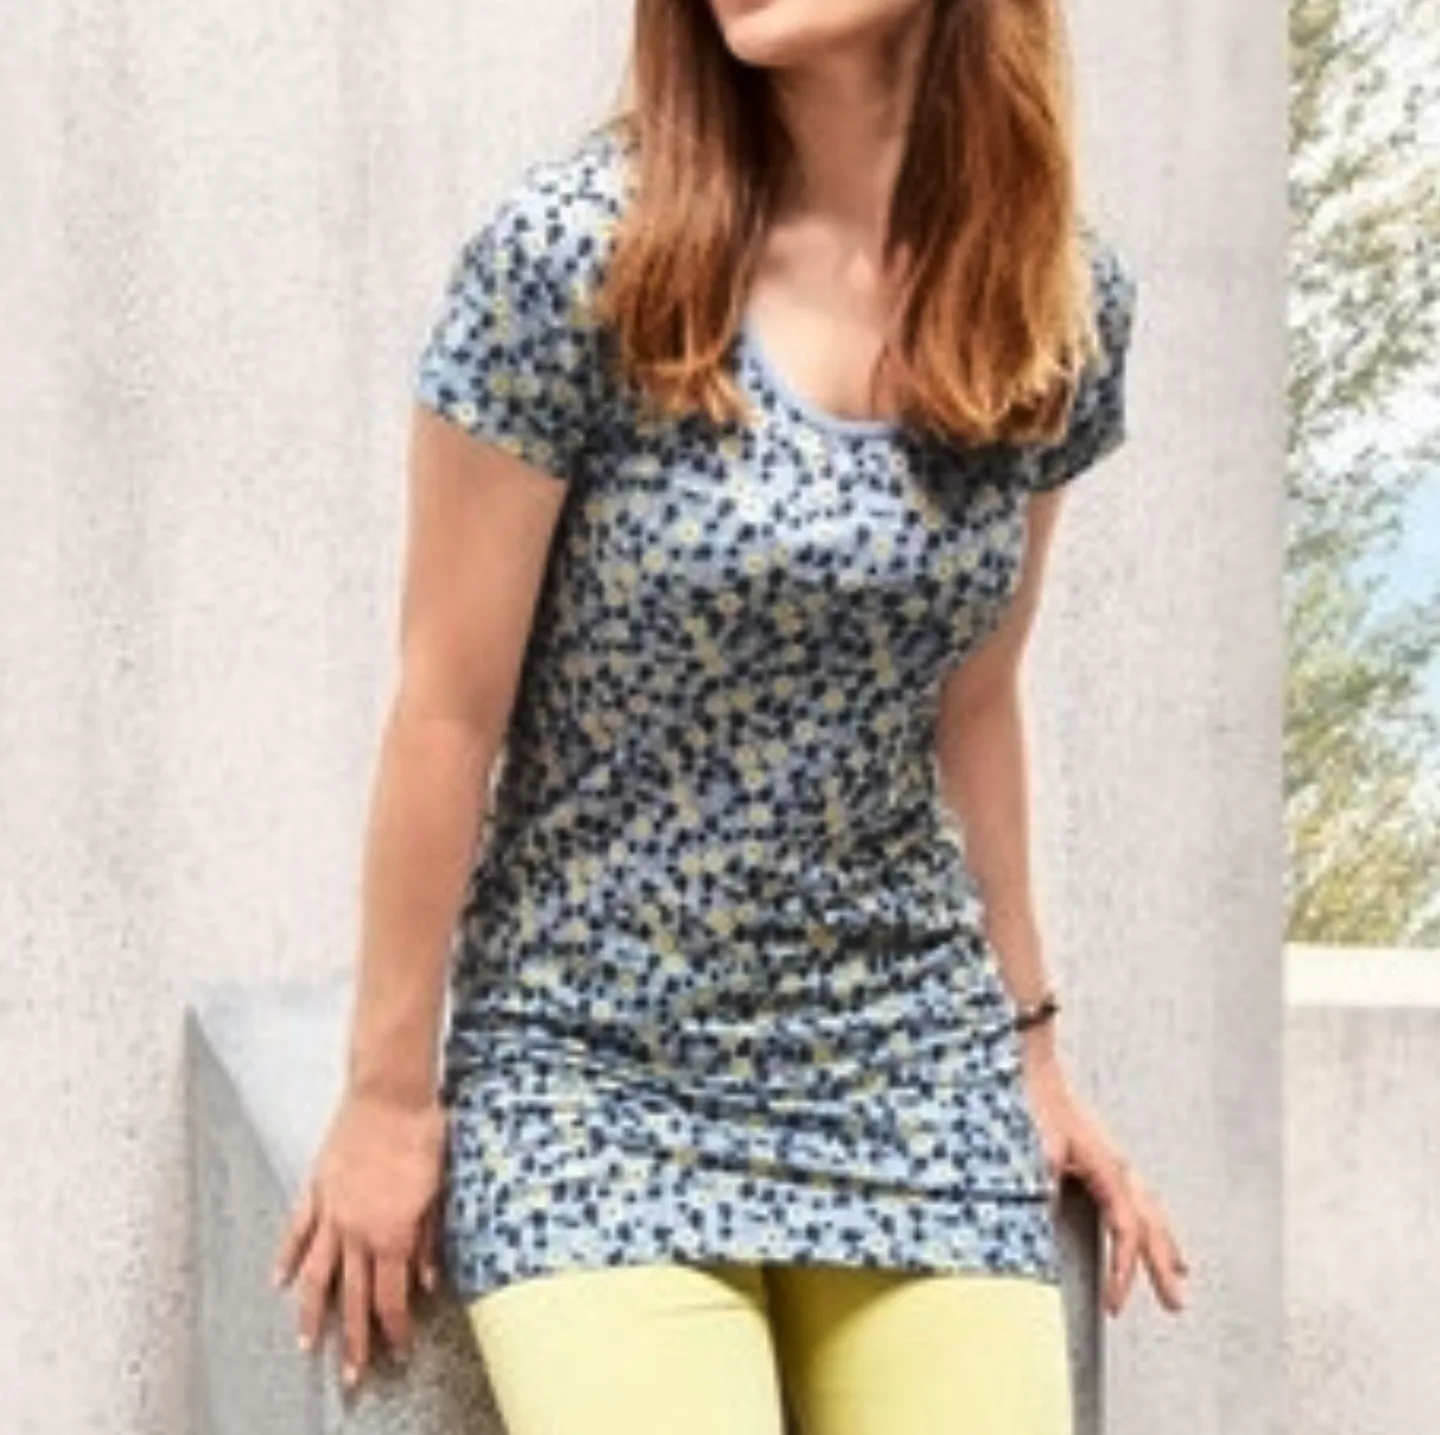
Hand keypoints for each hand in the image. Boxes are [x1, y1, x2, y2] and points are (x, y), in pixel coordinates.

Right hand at [271, 1088, 447, 1390]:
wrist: (390, 1091)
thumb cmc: (421, 1131)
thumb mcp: (437, 1189)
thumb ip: (427, 1239)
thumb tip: (426, 1278)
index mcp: (390, 1233)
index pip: (390, 1296)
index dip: (394, 1328)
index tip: (397, 1349)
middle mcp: (356, 1229)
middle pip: (351, 1297)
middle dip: (353, 1341)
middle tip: (352, 1375)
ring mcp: (331, 1210)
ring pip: (317, 1274)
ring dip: (312, 1314)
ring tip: (307, 1344)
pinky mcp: (316, 1187)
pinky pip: (298, 1232)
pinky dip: (288, 1258)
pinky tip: (280, 1280)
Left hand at [1020, 1039, 1189, 1316]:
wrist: (1033, 1067)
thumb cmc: (1035, 1103)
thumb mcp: (1035, 1145)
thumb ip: (1044, 1184)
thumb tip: (1046, 1218)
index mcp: (1109, 1167)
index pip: (1126, 1230)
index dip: (1123, 1270)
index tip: (1115, 1304)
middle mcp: (1120, 1166)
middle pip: (1151, 1224)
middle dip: (1162, 1266)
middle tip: (1175, 1306)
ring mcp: (1115, 1160)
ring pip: (1151, 1209)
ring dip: (1164, 1244)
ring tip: (1178, 1275)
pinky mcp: (1104, 1157)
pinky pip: (1138, 1196)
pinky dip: (1150, 1220)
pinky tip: (1149, 1230)